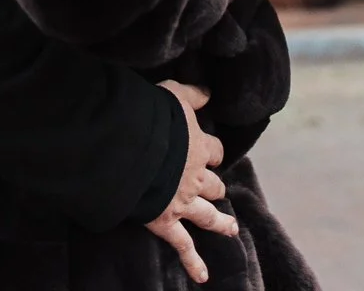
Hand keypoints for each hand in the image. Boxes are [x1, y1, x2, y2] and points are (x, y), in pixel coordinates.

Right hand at [146, 81, 236, 282]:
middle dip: (215, 187)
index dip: (211, 151)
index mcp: (197, 147)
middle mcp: (195, 177)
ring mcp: (183, 202)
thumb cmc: (150, 117)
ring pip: (208, 215)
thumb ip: (191, 93)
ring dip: (220, 223)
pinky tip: (203, 276)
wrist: (132, 146)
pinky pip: (183, 246)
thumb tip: (208, 91)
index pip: (213, 151)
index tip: (209, 151)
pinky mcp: (167, 221)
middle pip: (214, 185)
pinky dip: (193, 262)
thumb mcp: (172, 94)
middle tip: (218, 191)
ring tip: (231, 229)